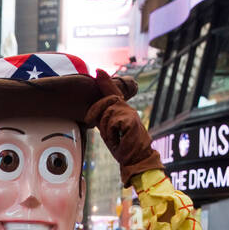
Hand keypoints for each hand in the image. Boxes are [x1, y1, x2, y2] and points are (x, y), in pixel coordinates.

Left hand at [85, 70, 160, 185]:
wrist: (136, 158)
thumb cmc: (122, 147)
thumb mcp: (109, 130)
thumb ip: (103, 118)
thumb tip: (92, 113)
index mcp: (122, 110)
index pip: (112, 93)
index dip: (106, 81)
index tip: (98, 71)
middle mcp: (127, 109)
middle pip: (106, 101)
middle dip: (97, 112)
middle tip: (96, 124)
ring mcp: (130, 114)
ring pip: (107, 112)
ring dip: (106, 128)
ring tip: (114, 137)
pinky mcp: (131, 120)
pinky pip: (112, 121)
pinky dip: (112, 132)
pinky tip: (119, 138)